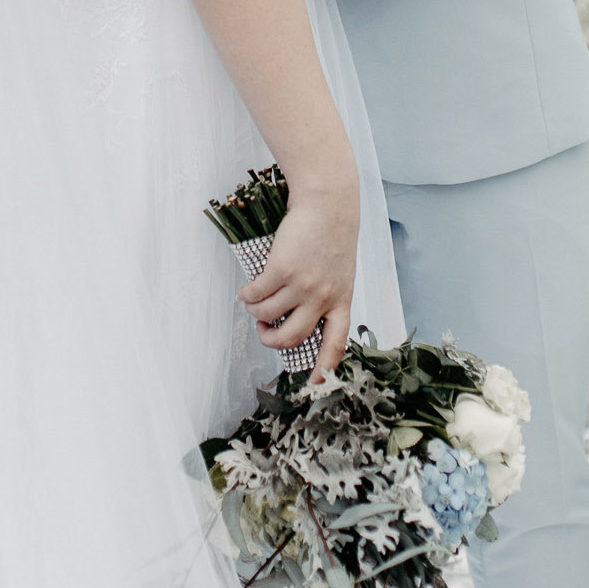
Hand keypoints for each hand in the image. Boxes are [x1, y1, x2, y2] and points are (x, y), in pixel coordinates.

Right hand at [237, 183, 358, 379]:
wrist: (328, 201)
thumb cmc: (333, 233)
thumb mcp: (341, 270)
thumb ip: (327, 293)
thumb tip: (299, 314)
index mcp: (342, 300)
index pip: (336, 344)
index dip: (324, 369)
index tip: (314, 385)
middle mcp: (323, 298)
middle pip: (293, 337)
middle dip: (272, 341)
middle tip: (264, 332)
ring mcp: (302, 284)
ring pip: (269, 315)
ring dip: (255, 314)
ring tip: (252, 304)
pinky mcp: (282, 269)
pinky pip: (257, 293)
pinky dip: (247, 295)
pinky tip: (246, 291)